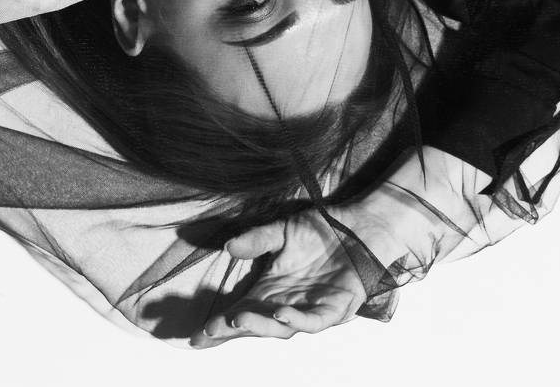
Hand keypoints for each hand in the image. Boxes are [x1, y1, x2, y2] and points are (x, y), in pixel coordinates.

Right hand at [191, 209, 368, 347]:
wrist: (360, 226)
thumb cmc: (322, 230)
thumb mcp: (283, 230)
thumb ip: (257, 240)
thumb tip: (228, 247)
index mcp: (273, 287)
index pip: (241, 310)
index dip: (221, 323)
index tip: (198, 334)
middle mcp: (288, 302)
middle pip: (255, 324)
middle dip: (231, 331)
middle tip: (209, 332)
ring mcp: (311, 307)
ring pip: (281, 327)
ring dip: (259, 326)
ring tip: (236, 321)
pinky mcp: (335, 308)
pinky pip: (314, 320)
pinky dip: (297, 320)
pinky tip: (280, 313)